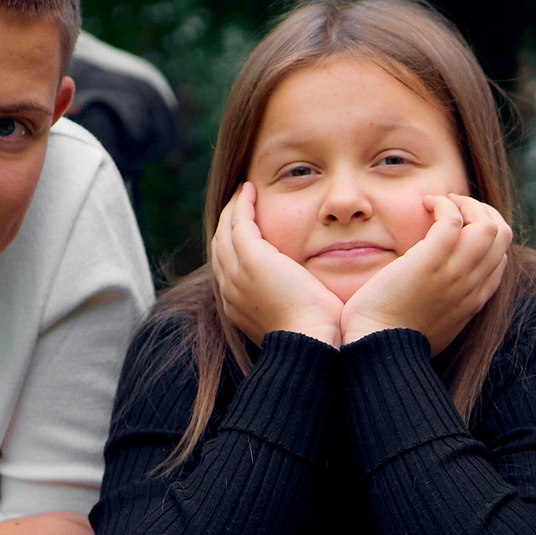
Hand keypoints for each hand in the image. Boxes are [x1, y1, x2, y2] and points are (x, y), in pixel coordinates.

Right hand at [210, 182, 346, 347]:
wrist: (311, 343)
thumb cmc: (316, 337)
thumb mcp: (294, 320)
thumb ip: (291, 305)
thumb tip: (307, 298)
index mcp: (237, 306)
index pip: (227, 270)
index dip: (233, 247)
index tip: (246, 233)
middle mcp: (229, 290)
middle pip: (219, 248)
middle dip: (227, 224)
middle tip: (239, 205)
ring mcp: (236, 273)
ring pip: (225, 232)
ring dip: (233, 209)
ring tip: (244, 193)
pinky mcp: (251, 258)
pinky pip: (239, 222)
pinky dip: (242, 205)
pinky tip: (250, 191)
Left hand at [342, 194, 511, 351]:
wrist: (377, 347)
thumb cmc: (392, 338)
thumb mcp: (434, 325)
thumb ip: (445, 306)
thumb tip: (439, 295)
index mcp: (474, 301)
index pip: (500, 258)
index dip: (486, 235)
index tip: (460, 227)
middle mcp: (472, 285)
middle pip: (502, 236)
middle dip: (482, 212)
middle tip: (455, 207)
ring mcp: (455, 273)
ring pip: (487, 225)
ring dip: (467, 204)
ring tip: (442, 203)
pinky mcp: (431, 261)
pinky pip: (452, 220)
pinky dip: (443, 205)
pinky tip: (426, 204)